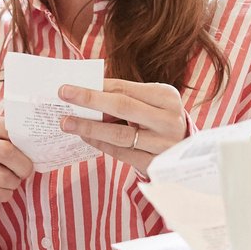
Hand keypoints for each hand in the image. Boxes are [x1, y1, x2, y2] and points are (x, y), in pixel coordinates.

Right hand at [0, 113, 34, 204]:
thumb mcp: (5, 137)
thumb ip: (21, 135)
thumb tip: (51, 133)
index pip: (13, 130)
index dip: (28, 143)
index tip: (32, 151)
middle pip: (7, 152)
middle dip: (24, 166)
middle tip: (26, 171)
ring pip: (3, 178)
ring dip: (15, 183)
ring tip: (12, 179)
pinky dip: (5, 194)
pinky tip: (2, 189)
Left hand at [58, 78, 187, 175]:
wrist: (187, 152)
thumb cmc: (160, 121)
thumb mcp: (152, 103)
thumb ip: (126, 97)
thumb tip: (87, 90)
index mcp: (167, 96)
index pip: (125, 88)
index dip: (96, 87)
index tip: (70, 85)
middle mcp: (168, 119)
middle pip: (123, 106)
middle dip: (89, 99)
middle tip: (63, 94)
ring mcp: (163, 144)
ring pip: (120, 134)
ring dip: (89, 127)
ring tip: (67, 123)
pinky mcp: (155, 164)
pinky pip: (122, 153)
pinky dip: (100, 144)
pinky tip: (85, 138)